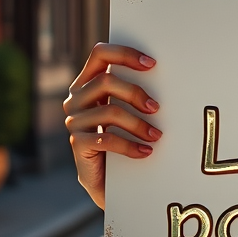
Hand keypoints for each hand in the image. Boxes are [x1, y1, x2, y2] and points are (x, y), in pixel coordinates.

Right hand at [63, 43, 161, 208]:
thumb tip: (163, 76)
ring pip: (109, 111)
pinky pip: (107, 139)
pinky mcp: (77, 144)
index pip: (100, 54)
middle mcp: (75, 99)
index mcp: (87, 83)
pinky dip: (130, 146)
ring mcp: (74, 121)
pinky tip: (146, 152)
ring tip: (156, 135)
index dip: (125, 54)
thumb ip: (132, 93)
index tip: (152, 64)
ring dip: (138, 124)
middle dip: (136, 93)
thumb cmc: (122, 140)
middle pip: (105, 81)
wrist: (107, 181)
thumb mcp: (126, 112)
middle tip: (156, 108)